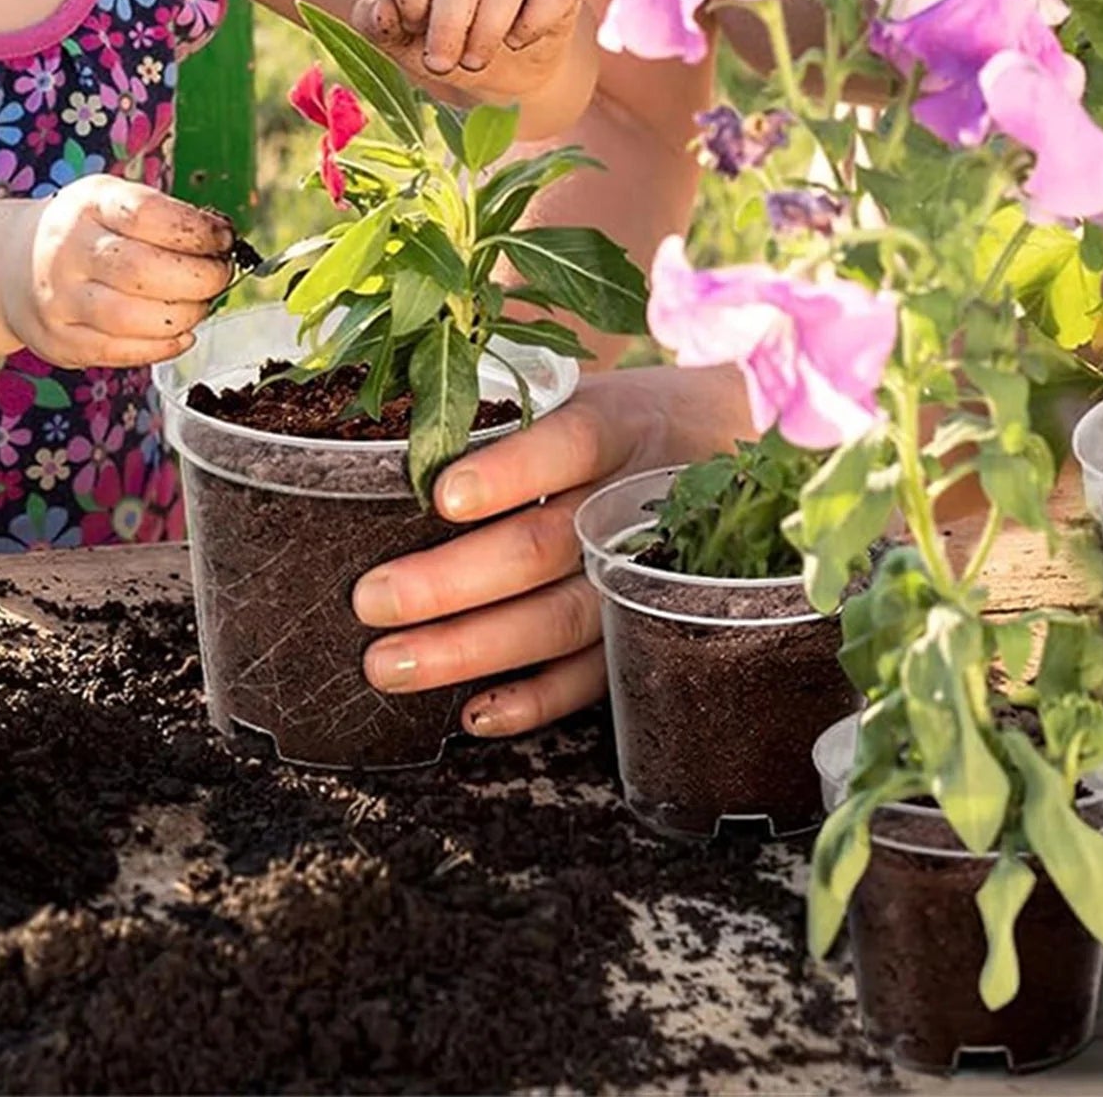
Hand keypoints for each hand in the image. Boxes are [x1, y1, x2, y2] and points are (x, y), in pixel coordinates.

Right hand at [0, 174, 235, 368]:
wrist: (13, 263)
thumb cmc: (87, 230)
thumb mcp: (113, 201)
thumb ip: (164, 218)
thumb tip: (223, 244)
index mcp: (88, 205)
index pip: (146, 215)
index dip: (194, 230)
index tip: (222, 238)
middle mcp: (68, 250)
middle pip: (142, 271)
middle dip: (199, 278)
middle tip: (219, 276)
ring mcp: (60, 300)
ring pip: (130, 318)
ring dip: (183, 316)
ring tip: (200, 305)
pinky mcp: (61, 341)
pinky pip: (118, 352)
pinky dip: (161, 347)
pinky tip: (181, 333)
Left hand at [349, 361, 752, 735]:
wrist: (730, 447)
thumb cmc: (619, 420)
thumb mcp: (580, 389)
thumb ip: (506, 407)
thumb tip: (384, 427)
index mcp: (617, 426)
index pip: (567, 445)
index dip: (509, 473)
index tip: (442, 495)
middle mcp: (631, 503)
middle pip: (545, 547)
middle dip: (452, 580)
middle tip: (372, 599)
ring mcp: (644, 575)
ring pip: (561, 619)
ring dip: (472, 648)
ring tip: (390, 663)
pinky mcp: (647, 629)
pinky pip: (596, 677)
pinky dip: (536, 701)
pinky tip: (475, 713)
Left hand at [352, 0, 581, 106]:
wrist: (503, 75)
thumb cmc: (446, 50)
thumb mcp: (403, 45)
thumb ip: (377, 25)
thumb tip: (379, 8)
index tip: (411, 29)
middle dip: (448, 22)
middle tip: (442, 63)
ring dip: (489, 27)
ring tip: (476, 61)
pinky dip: (534, 21)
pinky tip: (518, 42)